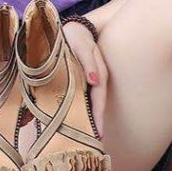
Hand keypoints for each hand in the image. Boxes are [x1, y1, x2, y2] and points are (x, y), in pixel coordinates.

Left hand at [64, 19, 108, 135]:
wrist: (72, 29)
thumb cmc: (75, 36)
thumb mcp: (81, 45)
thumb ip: (88, 62)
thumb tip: (94, 81)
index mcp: (96, 74)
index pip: (99, 98)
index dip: (98, 115)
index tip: (99, 132)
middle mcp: (95, 81)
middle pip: (97, 105)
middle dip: (97, 123)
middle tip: (95, 142)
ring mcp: (89, 83)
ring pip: (91, 104)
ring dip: (91, 120)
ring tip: (90, 136)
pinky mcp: (82, 83)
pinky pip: (84, 99)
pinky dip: (85, 111)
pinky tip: (81, 121)